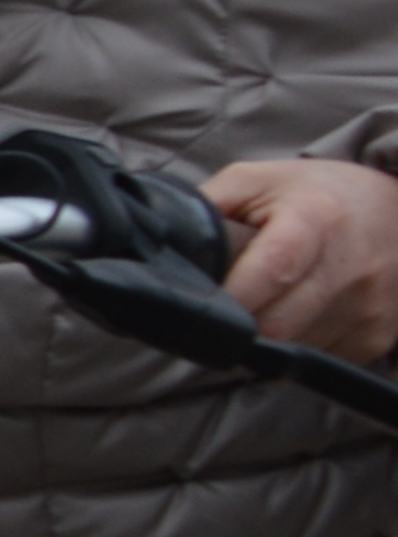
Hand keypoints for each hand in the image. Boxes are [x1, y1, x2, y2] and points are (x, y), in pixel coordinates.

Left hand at [211, 157, 397, 366]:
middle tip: (218, 311)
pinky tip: (294, 316)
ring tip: (260, 306)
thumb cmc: (319, 194)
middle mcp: (349, 271)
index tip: (198, 303)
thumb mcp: (259, 179)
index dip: (229, 297)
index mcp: (315, 222)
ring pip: (293, 349)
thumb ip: (209, 204)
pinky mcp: (375, 338)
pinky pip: (319, 357)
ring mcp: (367, 310)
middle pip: (276, 326)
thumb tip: (161, 239)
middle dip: (236, 325)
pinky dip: (296, 345)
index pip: (269, 272)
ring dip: (265, 338)